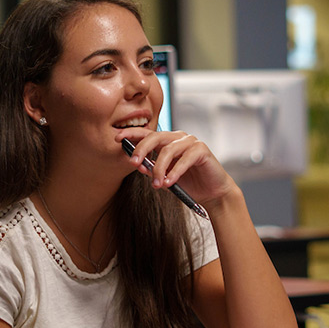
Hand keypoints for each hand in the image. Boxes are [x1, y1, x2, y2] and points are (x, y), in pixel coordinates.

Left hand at [114, 128, 234, 205]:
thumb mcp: (164, 177)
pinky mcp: (202, 150)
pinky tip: (169, 183)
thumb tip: (138, 165)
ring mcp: (191, 142)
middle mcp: (178, 138)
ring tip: (156, 184)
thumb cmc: (187, 183)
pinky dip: (175, 172)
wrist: (211, 193)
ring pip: (168, 150)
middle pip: (155, 137)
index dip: (132, 134)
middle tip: (133, 163)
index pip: (146, 134)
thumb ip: (151, 169)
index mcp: (166, 141)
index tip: (117, 139)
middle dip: (141, 149)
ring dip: (159, 168)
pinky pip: (185, 159)